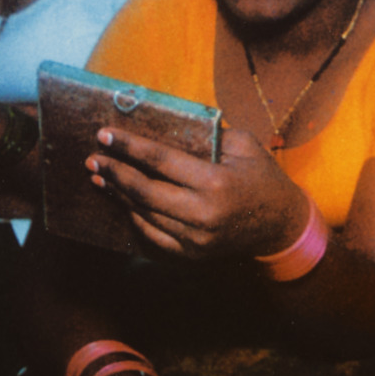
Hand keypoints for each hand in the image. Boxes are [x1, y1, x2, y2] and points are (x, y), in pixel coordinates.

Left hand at [88, 124, 305, 258]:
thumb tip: (166, 121)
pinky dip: (134, 217)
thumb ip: (208, 134)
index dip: (129, 147)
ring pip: (144, 214)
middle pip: (144, 191)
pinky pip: (152, 235)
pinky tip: (123, 201)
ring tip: (100, 177)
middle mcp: (203, 214)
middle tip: (93, 158)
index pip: (161, 161)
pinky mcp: (192, 253)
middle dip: (114, 172)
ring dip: (119, 194)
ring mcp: (196, 238)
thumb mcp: (244, 145)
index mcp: (216, 182)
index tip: (105, 134)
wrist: (281, 225)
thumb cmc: (263, 178)